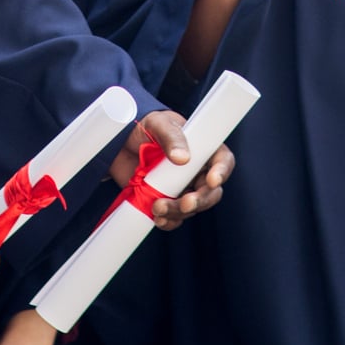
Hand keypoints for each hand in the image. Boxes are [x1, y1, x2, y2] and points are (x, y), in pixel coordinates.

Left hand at [111, 109, 231, 230]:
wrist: (121, 144)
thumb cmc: (147, 127)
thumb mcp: (158, 123)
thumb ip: (171, 137)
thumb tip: (182, 158)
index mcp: (203, 149)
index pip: (223, 161)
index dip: (222, 172)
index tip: (212, 181)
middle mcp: (197, 171)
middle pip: (211, 192)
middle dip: (199, 201)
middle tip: (184, 203)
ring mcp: (182, 188)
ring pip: (191, 208)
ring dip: (177, 212)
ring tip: (157, 207)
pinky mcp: (167, 200)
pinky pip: (174, 218)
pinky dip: (168, 221)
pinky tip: (158, 218)